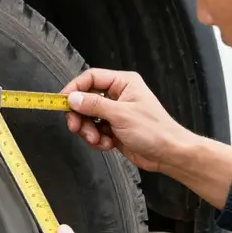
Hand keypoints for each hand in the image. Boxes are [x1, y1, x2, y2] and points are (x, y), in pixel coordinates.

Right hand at [61, 68, 195, 173]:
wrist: (169, 154)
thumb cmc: (154, 131)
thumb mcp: (121, 115)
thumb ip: (94, 105)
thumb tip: (72, 98)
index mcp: (123, 83)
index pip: (91, 78)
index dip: (74, 88)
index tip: (62, 102)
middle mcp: (117, 95)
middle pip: (85, 99)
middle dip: (80, 116)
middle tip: (75, 127)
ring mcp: (115, 112)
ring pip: (88, 117)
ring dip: (88, 130)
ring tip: (97, 140)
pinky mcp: (113, 128)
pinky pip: (94, 130)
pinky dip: (96, 139)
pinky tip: (106, 144)